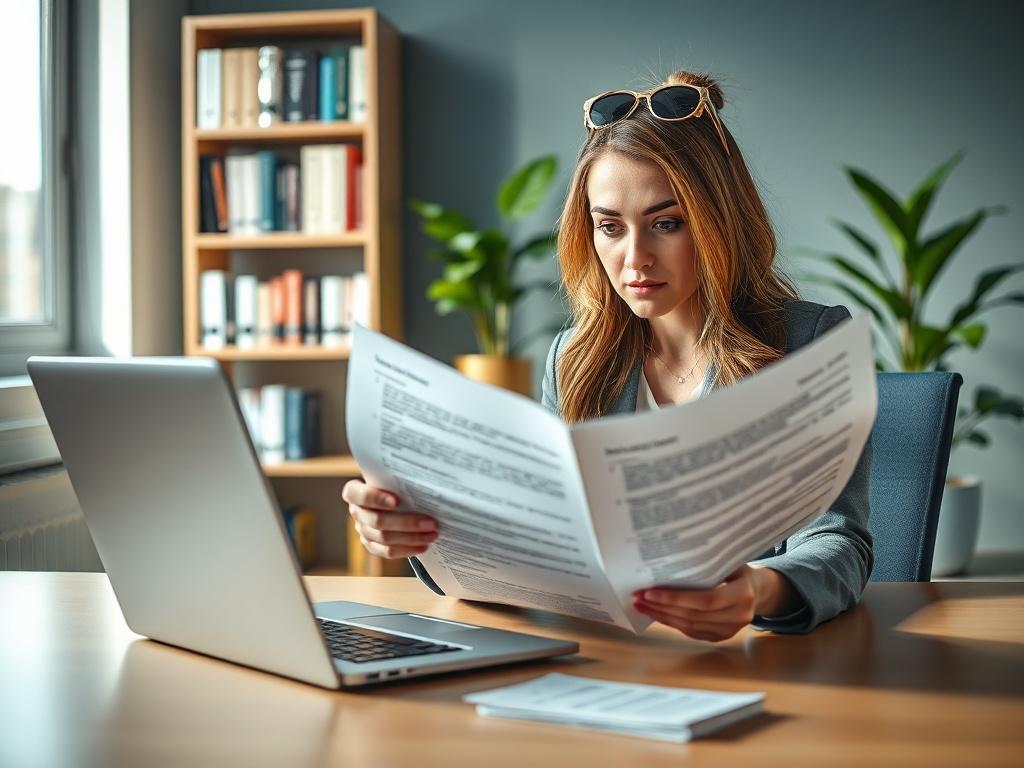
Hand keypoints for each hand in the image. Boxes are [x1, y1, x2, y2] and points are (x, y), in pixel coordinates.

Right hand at [341, 479, 437, 558]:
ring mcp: (362, 530)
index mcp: (355, 492)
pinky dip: (406, 550)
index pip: (357, 495)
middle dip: (406, 523)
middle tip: (431, 523)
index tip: (397, 501)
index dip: (375, 498)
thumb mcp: (394, 477)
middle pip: (377, 521)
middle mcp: (356, 512)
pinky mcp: (371, 545)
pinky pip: (387, 552)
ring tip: (432, 535)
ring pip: (384, 538)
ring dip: (411, 538)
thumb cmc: (394, 483)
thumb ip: (401, 479)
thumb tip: (425, 482)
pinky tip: (423, 546)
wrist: (394, 496)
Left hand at [632, 564, 793, 641]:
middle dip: (662, 607)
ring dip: (662, 616)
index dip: (676, 598)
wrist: (758, 591)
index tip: (650, 591)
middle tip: (638, 597)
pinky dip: (672, 623)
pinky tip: (656, 613)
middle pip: (694, 615)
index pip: (705, 600)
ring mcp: (730, 630)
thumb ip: (709, 562)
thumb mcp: (731, 560)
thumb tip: (671, 557)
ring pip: (690, 626)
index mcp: (743, 594)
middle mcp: (739, 616)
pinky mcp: (721, 637)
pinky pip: (692, 632)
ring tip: (641, 605)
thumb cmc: (739, 570)